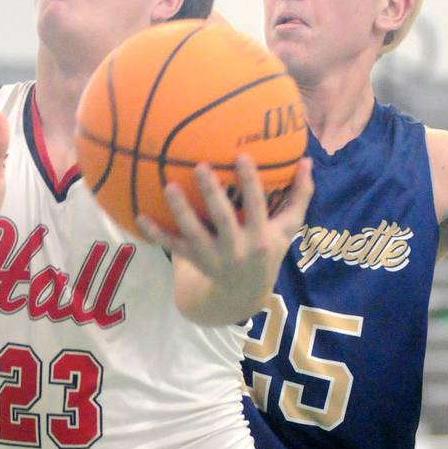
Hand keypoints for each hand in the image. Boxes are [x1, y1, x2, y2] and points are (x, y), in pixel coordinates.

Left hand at [137, 155, 312, 320]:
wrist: (244, 293)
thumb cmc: (268, 249)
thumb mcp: (287, 228)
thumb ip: (300, 195)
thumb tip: (308, 159)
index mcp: (260, 237)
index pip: (257, 206)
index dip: (250, 182)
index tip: (242, 155)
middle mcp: (236, 249)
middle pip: (223, 219)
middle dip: (211, 194)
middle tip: (199, 166)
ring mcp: (213, 258)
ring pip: (194, 234)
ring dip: (180, 212)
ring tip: (168, 187)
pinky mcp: (194, 262)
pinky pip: (172, 247)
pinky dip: (155, 234)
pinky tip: (139, 216)